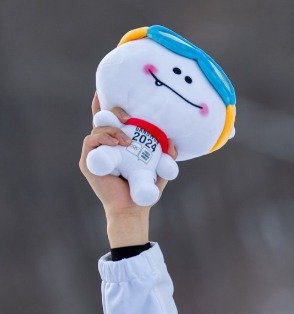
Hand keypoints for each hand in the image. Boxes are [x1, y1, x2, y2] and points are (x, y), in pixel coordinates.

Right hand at [78, 93, 176, 245]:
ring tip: (127, 140)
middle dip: (112, 111)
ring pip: (97, 129)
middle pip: (102, 119)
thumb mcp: (159, 169)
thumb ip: (166, 155)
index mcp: (118, 144)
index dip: (108, 104)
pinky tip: (117, 143)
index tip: (111, 92)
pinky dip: (102, 138)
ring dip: (112, 130)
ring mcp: (94, 153)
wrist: (133, 209)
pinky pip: (90, 142)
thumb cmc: (144, 190)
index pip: (111, 120)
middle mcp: (104, 145)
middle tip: (128, 116)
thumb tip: (172, 142)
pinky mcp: (88, 162)